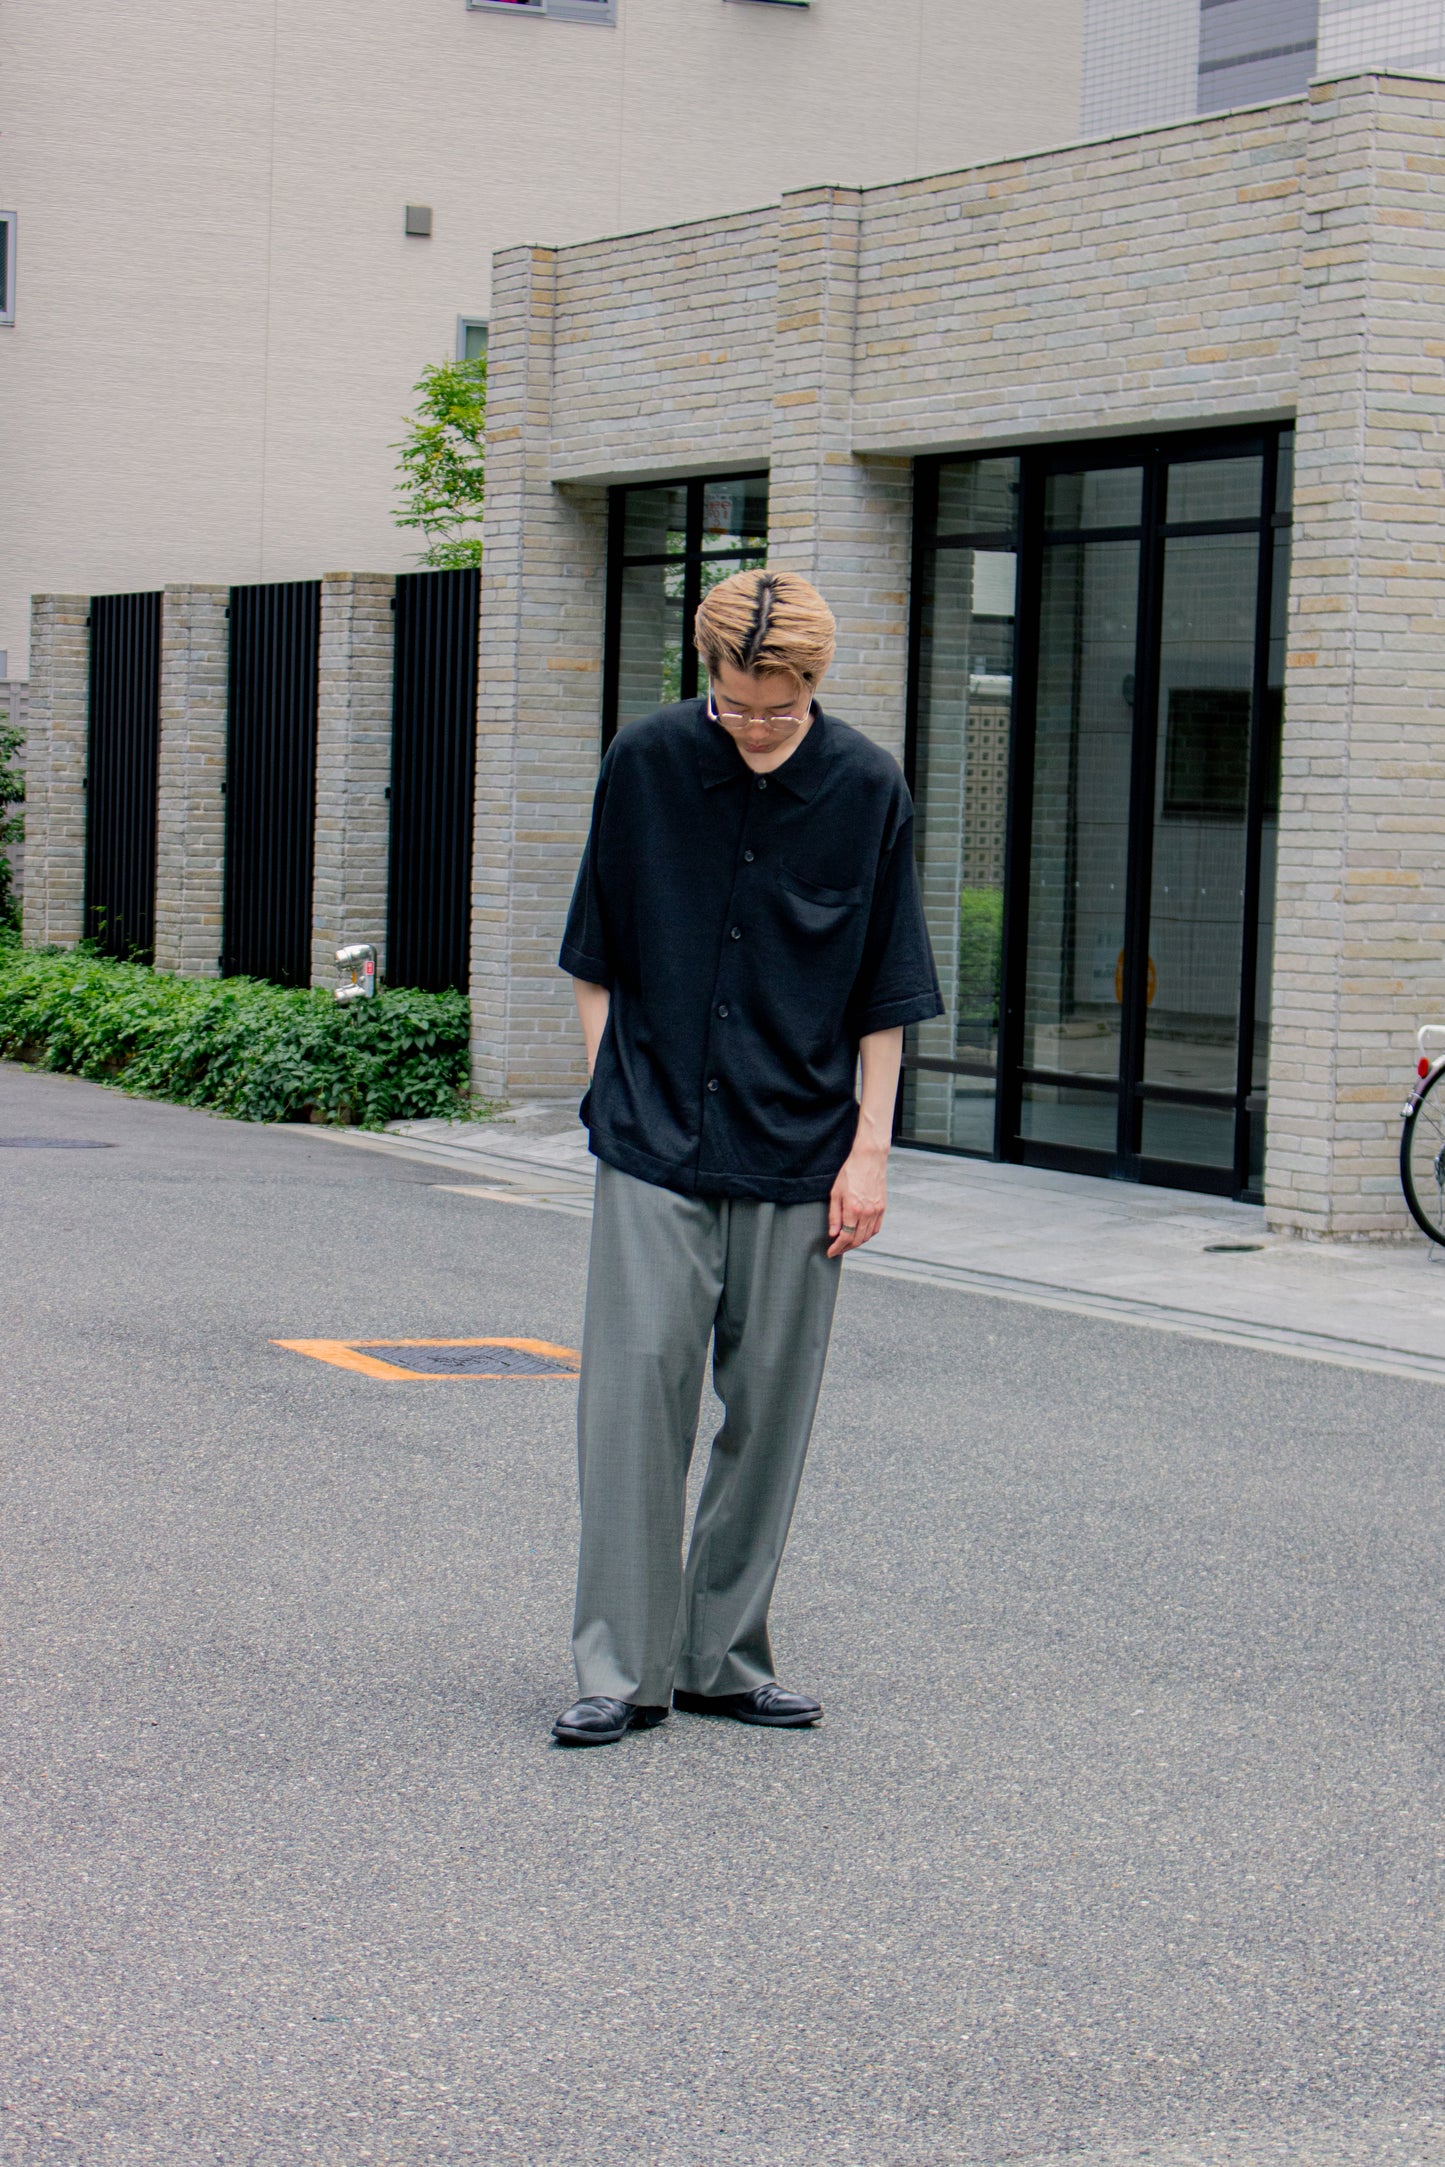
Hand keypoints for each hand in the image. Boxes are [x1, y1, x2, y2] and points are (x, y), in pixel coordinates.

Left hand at [827, 1142, 887, 1258]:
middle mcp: (867, 1212)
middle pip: (857, 1239)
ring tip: (847, 1244)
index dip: (837, 1247)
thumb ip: (834, 1215)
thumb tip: (833, 1233)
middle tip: (837, 1250)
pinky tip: (860, 1235)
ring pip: (867, 1236)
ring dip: (856, 1243)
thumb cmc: (851, 1172)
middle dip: (846, 1248)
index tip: (831, 1252)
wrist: (869, 1160)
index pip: (845, 1236)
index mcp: (853, 1209)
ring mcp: (876, 1211)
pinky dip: (868, 1235)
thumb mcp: (836, 1193)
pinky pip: (876, 1228)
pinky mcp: (882, 1208)